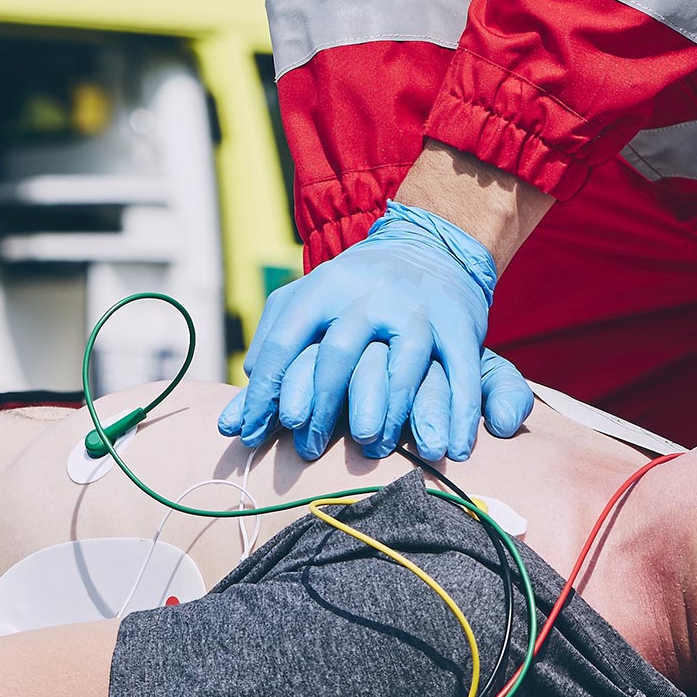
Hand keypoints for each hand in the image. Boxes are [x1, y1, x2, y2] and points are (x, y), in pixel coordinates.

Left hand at [218, 201, 533, 460]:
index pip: (284, 343)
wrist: (428, 246)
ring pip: (399, 366)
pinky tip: (452, 451)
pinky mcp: (459, 324)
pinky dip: (459, 414)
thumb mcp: (307, 303)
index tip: (252, 435)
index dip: (265, 392)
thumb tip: (235, 415)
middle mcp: (367, 295)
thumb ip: (272, 350)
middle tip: (306, 450)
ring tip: (370, 450)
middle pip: (338, 355)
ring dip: (385, 413)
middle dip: (319, 406)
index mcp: (322, 288)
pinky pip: (461, 374)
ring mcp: (415, 309)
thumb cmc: (353, 293)